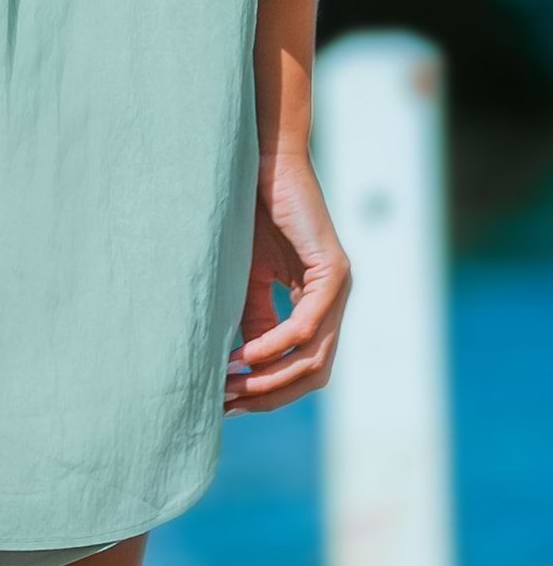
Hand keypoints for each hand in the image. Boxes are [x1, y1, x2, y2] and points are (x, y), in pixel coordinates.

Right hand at [225, 150, 350, 413]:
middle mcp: (333, 303)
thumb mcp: (247, 279)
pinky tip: (247, 353)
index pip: (301, 368)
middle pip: (313, 375)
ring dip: (273, 378)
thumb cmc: (251, 213)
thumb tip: (239, 372)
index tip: (227, 402)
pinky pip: (309, 323)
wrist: (264, 162)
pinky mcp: (335, 270)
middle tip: (228, 402)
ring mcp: (339, 289)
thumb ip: (252, 321)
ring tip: (234, 384)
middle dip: (271, 395)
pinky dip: (278, 343)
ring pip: (316, 358)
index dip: (267, 391)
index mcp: (316, 306)